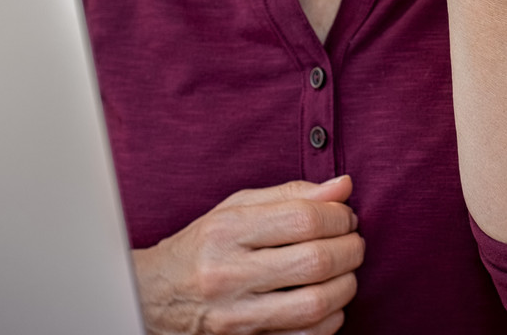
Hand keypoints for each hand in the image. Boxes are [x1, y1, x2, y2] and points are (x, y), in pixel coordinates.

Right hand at [133, 176, 363, 334]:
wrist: (153, 296)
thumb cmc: (202, 247)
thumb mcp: (235, 210)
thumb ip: (290, 195)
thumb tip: (343, 186)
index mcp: (226, 232)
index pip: (302, 219)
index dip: (338, 216)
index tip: (345, 216)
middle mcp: (228, 274)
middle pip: (315, 261)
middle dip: (350, 249)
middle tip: (353, 242)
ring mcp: (235, 315)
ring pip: (315, 303)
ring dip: (346, 285)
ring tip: (345, 271)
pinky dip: (330, 319)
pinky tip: (327, 302)